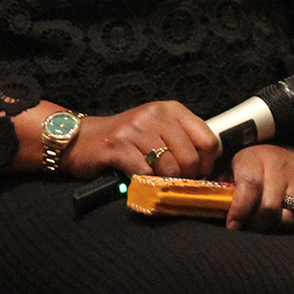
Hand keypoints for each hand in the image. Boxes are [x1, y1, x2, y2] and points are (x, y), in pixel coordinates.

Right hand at [69, 100, 220, 179]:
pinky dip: (146, 183)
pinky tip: (141, 181)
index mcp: (172, 110)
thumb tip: (209, 163)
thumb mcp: (160, 129)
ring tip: (158, 183)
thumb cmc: (127, 138)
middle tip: (176, 184)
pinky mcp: (118, 146)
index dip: (206, 164)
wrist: (84, 138)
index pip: (207, 139)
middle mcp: (156, 115)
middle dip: (186, 177)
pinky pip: (144, 172)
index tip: (198, 175)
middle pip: (189, 157)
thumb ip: (184, 140)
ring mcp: (136, 129)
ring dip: (166, 182)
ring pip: (169, 167)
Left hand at [224, 144, 293, 232]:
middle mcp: (279, 166)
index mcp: (254, 160)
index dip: (240, 210)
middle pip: (270, 207)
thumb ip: (223, 188)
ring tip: (266, 224)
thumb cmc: (251, 165)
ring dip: (275, 226)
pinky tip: (283, 219)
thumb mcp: (233, 168)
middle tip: (249, 228)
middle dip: (257, 224)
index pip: (250, 187)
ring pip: (289, 215)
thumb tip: (211, 210)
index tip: (233, 227)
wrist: (284, 148)